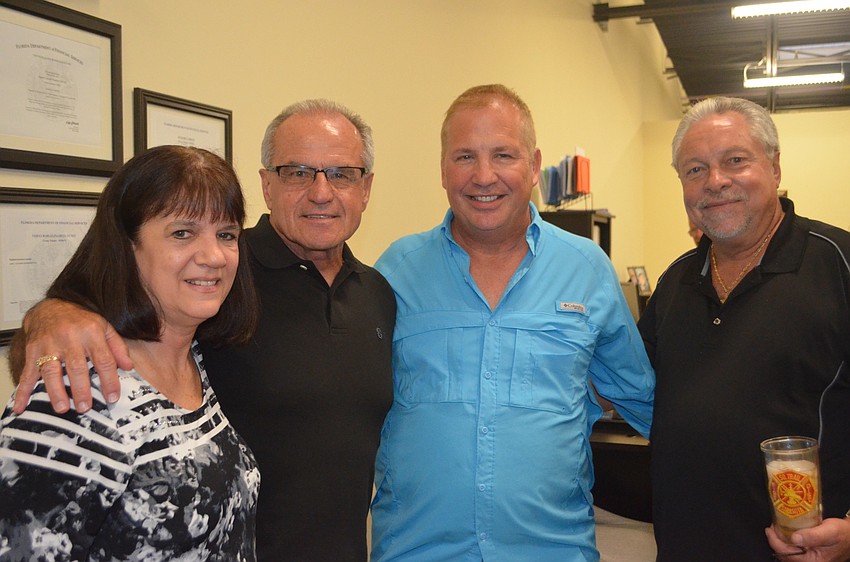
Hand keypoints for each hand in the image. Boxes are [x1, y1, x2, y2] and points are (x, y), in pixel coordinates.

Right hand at [13, 299, 131, 414]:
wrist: (50, 307)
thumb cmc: (80, 320)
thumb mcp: (104, 327)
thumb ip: (118, 347)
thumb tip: (128, 367)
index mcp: (92, 333)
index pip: (104, 359)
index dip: (109, 380)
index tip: (112, 397)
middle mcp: (70, 338)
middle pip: (77, 366)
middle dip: (81, 389)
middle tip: (85, 407)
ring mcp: (49, 344)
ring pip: (52, 370)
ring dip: (56, 391)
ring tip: (62, 408)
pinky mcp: (33, 350)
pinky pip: (28, 372)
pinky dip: (24, 391)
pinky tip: (22, 406)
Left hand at [766, 518, 849, 561]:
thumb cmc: (843, 534)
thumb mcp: (829, 532)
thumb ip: (812, 536)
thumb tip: (793, 538)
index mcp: (813, 561)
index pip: (786, 554)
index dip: (775, 541)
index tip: (770, 529)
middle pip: (784, 554)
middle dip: (776, 540)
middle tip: (773, 526)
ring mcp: (809, 559)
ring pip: (788, 553)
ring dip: (781, 540)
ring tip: (778, 527)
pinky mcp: (809, 555)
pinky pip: (793, 550)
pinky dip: (787, 541)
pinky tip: (786, 532)